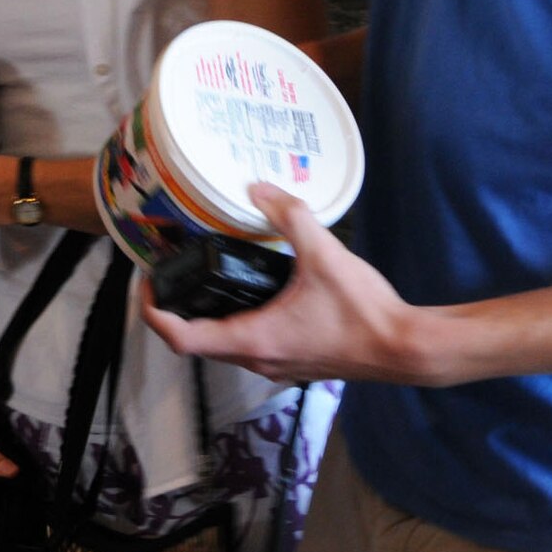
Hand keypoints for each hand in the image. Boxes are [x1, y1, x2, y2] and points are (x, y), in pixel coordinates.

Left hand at [140, 182, 428, 385]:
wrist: (406, 349)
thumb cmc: (364, 311)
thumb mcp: (323, 254)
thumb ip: (289, 216)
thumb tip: (259, 187)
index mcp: (253, 339)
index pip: (181, 338)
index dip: (152, 313)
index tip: (146, 284)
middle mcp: (257, 359)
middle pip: (196, 343)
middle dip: (176, 309)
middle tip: (169, 272)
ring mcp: (276, 364)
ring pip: (223, 346)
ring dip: (206, 317)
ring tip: (203, 276)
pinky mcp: (294, 361)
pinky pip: (249, 345)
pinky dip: (234, 321)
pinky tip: (248, 290)